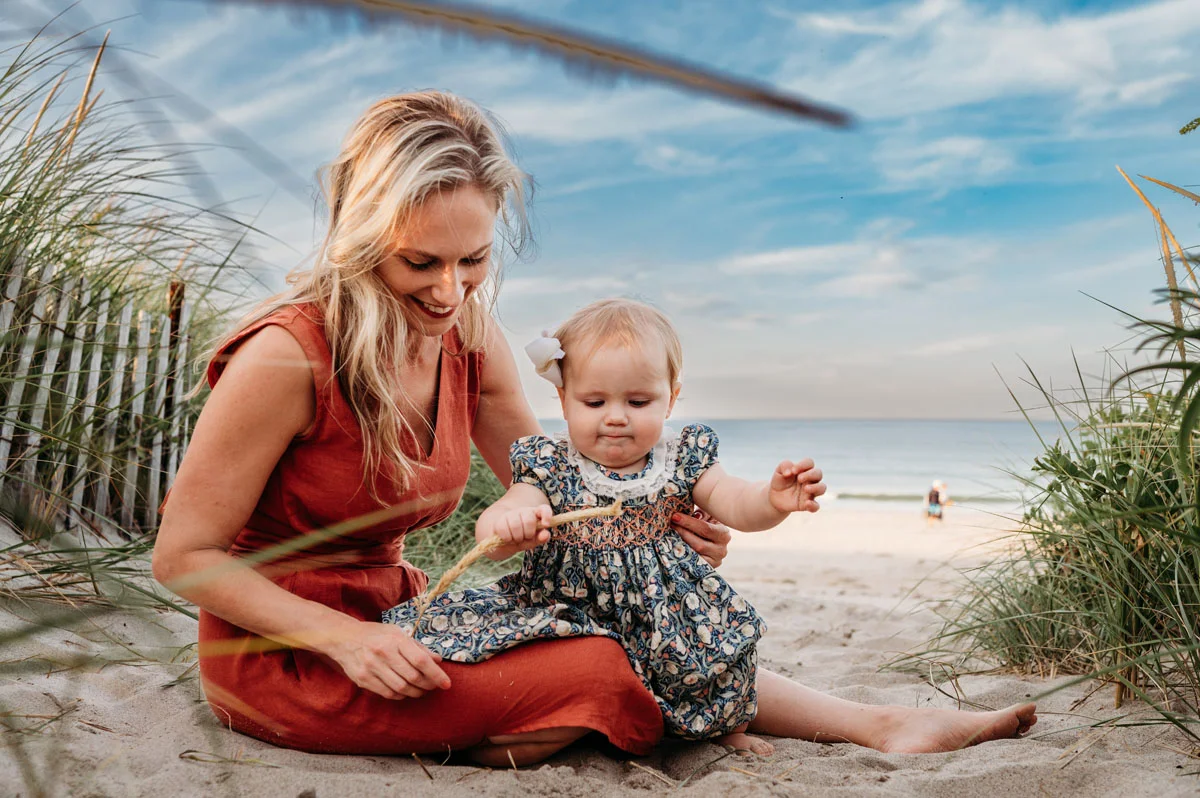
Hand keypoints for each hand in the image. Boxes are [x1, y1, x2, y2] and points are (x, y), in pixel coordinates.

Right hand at [323, 621, 450, 699]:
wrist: (344, 638)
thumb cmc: (376, 635)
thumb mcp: (398, 633)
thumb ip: (418, 647)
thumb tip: (438, 660)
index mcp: (395, 640)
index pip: (421, 660)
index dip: (436, 674)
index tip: (447, 683)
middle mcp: (383, 654)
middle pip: (413, 677)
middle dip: (428, 685)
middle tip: (434, 686)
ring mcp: (371, 668)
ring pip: (401, 689)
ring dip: (416, 693)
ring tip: (422, 690)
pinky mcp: (363, 680)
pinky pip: (388, 694)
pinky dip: (401, 696)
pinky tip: (406, 691)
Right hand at [478, 505, 552, 552]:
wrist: (502, 540)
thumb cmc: (521, 540)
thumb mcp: (532, 541)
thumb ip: (540, 538)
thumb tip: (546, 534)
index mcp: (536, 515)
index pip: (544, 509)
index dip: (546, 515)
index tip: (545, 524)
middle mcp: (524, 511)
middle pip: (529, 520)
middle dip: (528, 534)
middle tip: (525, 538)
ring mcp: (511, 514)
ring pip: (516, 525)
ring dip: (517, 538)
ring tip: (515, 540)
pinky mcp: (500, 519)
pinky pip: (504, 529)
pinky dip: (507, 538)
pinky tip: (507, 539)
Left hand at [671, 510, 730, 567]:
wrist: (713, 541)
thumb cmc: (708, 524)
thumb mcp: (708, 516)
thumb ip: (702, 514)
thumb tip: (694, 516)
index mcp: (724, 534)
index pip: (705, 529)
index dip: (689, 522)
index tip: (675, 516)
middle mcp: (721, 550)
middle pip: (699, 544)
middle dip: (682, 533)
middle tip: (670, 525)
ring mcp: (714, 562)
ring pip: (694, 555)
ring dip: (680, 545)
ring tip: (669, 535)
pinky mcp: (706, 569)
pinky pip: (692, 563)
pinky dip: (682, 555)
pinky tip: (673, 547)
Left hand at [768, 459, 825, 513]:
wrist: (775, 497)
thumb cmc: (780, 481)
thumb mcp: (779, 471)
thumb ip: (784, 466)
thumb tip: (790, 472)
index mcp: (804, 470)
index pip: (809, 463)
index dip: (803, 465)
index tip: (793, 470)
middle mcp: (810, 480)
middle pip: (818, 473)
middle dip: (810, 475)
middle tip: (799, 478)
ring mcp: (810, 492)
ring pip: (822, 488)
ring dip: (816, 487)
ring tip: (805, 489)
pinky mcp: (806, 504)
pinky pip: (816, 506)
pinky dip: (813, 505)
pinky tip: (807, 503)